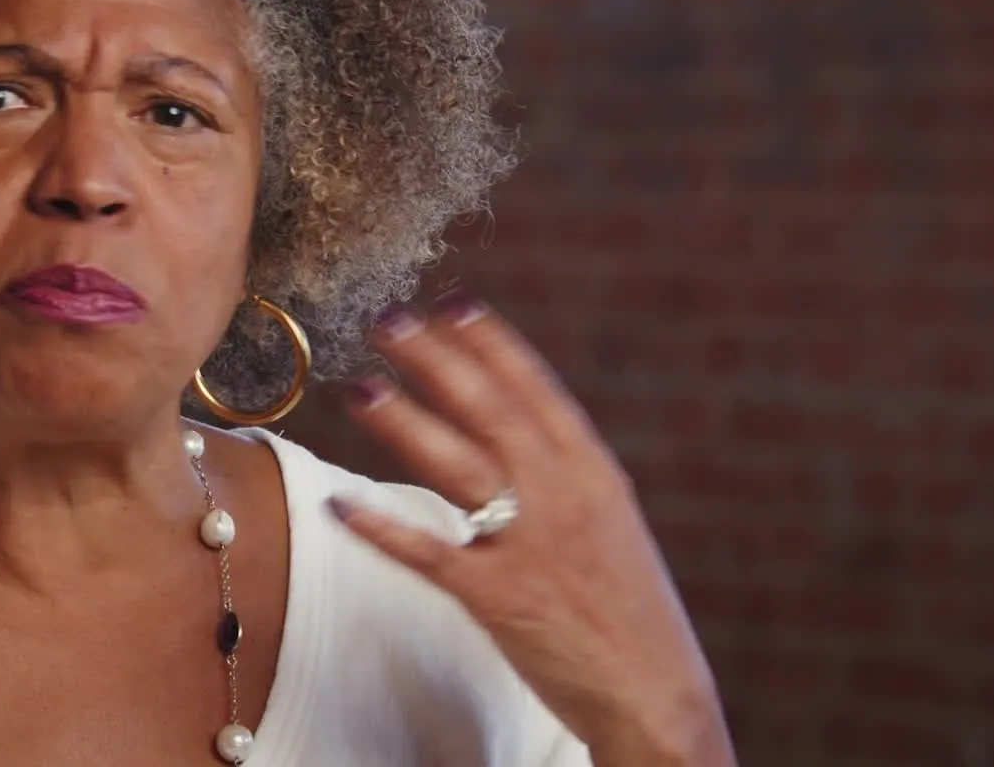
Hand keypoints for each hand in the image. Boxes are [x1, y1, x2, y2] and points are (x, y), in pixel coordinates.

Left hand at [327, 294, 736, 766]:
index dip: (492, 343)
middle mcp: (563, 495)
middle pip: (489, 410)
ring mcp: (531, 544)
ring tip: (357, 386)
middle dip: (435, 360)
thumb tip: (515, 426)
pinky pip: (429, 553)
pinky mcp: (500, 597)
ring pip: (455, 464)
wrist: (654, 691)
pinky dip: (381, 528)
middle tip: (387, 320)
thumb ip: (563, 473)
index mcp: (593, 472)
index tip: (452, 302)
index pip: (537, 389)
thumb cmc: (627, 607)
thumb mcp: (609, 521)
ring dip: (402, 420)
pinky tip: (339, 504)